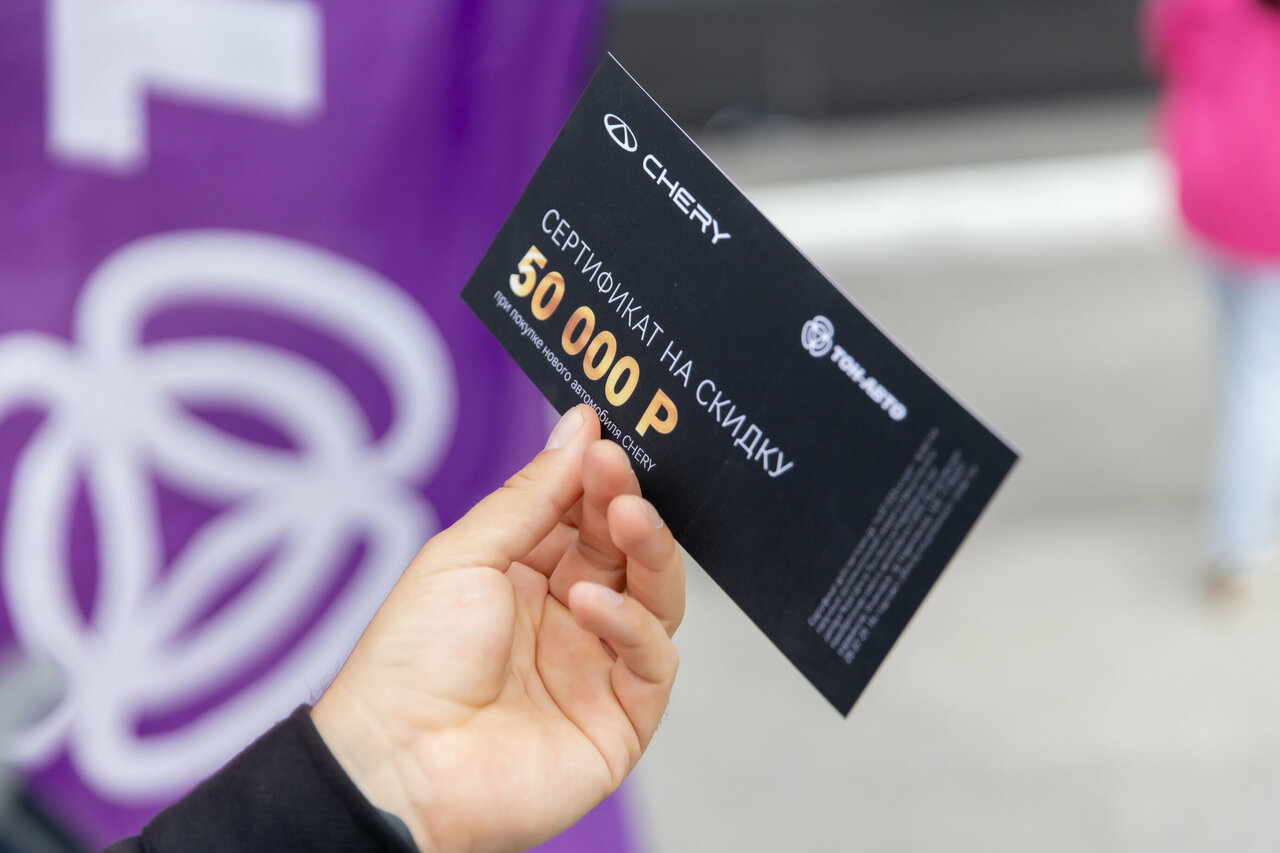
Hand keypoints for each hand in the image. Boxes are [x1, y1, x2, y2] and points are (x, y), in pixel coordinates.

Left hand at [311, 405, 683, 852]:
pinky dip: (631, 625)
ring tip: (627, 517)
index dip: (597, 478)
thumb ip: (531, 495)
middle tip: (617, 471)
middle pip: (624, 550)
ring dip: (648, 550)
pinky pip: (652, 659)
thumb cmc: (411, 662)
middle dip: (625, 504)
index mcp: (526, 578)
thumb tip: (577, 429)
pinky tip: (590, 603)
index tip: (603, 441)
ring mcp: (597, 667)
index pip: (584, 516)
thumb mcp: (464, 555)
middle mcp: (569, 619)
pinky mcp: (622, 717)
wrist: (398, 764)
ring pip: (655, 597)